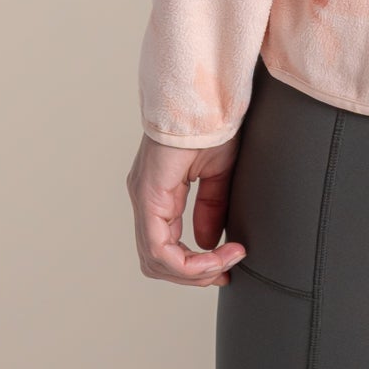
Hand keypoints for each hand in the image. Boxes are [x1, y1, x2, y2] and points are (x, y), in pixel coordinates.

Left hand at [128, 132, 246, 286]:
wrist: (205, 94)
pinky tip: (217, 253)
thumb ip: (211, 207)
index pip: (166, 247)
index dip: (194, 265)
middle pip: (157, 261)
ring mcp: (142, 198)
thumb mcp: (217, 172)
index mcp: (159, 193)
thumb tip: (209, 242)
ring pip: (155, 261)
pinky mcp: (147, 196)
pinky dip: (189, 261)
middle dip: (194, 275)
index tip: (226, 264)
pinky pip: (159, 248)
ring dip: (194, 271)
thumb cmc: (211, 122)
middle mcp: (145, 199)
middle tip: (224, 271)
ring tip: (226, 261)